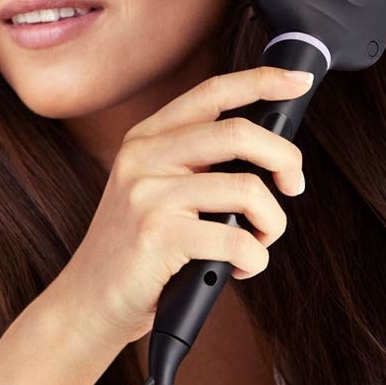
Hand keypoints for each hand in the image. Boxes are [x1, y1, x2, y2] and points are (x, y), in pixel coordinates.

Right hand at [45, 66, 311, 351]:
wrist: (88, 303)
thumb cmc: (138, 255)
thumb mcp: (157, 195)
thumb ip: (197, 168)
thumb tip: (271, 156)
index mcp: (146, 139)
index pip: (212, 93)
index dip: (261, 81)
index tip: (298, 82)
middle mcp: (144, 157)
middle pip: (240, 132)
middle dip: (286, 158)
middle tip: (294, 186)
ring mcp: (148, 194)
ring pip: (248, 189)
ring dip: (271, 223)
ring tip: (258, 243)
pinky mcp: (158, 235)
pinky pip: (237, 239)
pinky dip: (255, 259)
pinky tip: (241, 269)